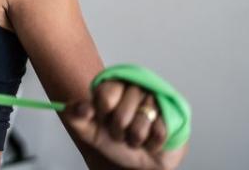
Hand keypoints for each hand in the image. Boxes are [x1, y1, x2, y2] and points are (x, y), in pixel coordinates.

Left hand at [66, 80, 187, 168]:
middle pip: (121, 114)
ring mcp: (154, 98)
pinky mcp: (173, 111)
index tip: (103, 120)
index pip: (104, 97)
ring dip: (136, 139)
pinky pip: (159, 132)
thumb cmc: (116, 142)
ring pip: (140, 124)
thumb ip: (75, 117)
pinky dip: (152, 143)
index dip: (103, 116)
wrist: (142, 161)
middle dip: (119, 132)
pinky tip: (152, 140)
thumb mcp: (90, 131)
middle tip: (122, 132)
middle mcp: (133, 86)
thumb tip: (82, 107)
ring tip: (137, 137)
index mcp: (112, 86)